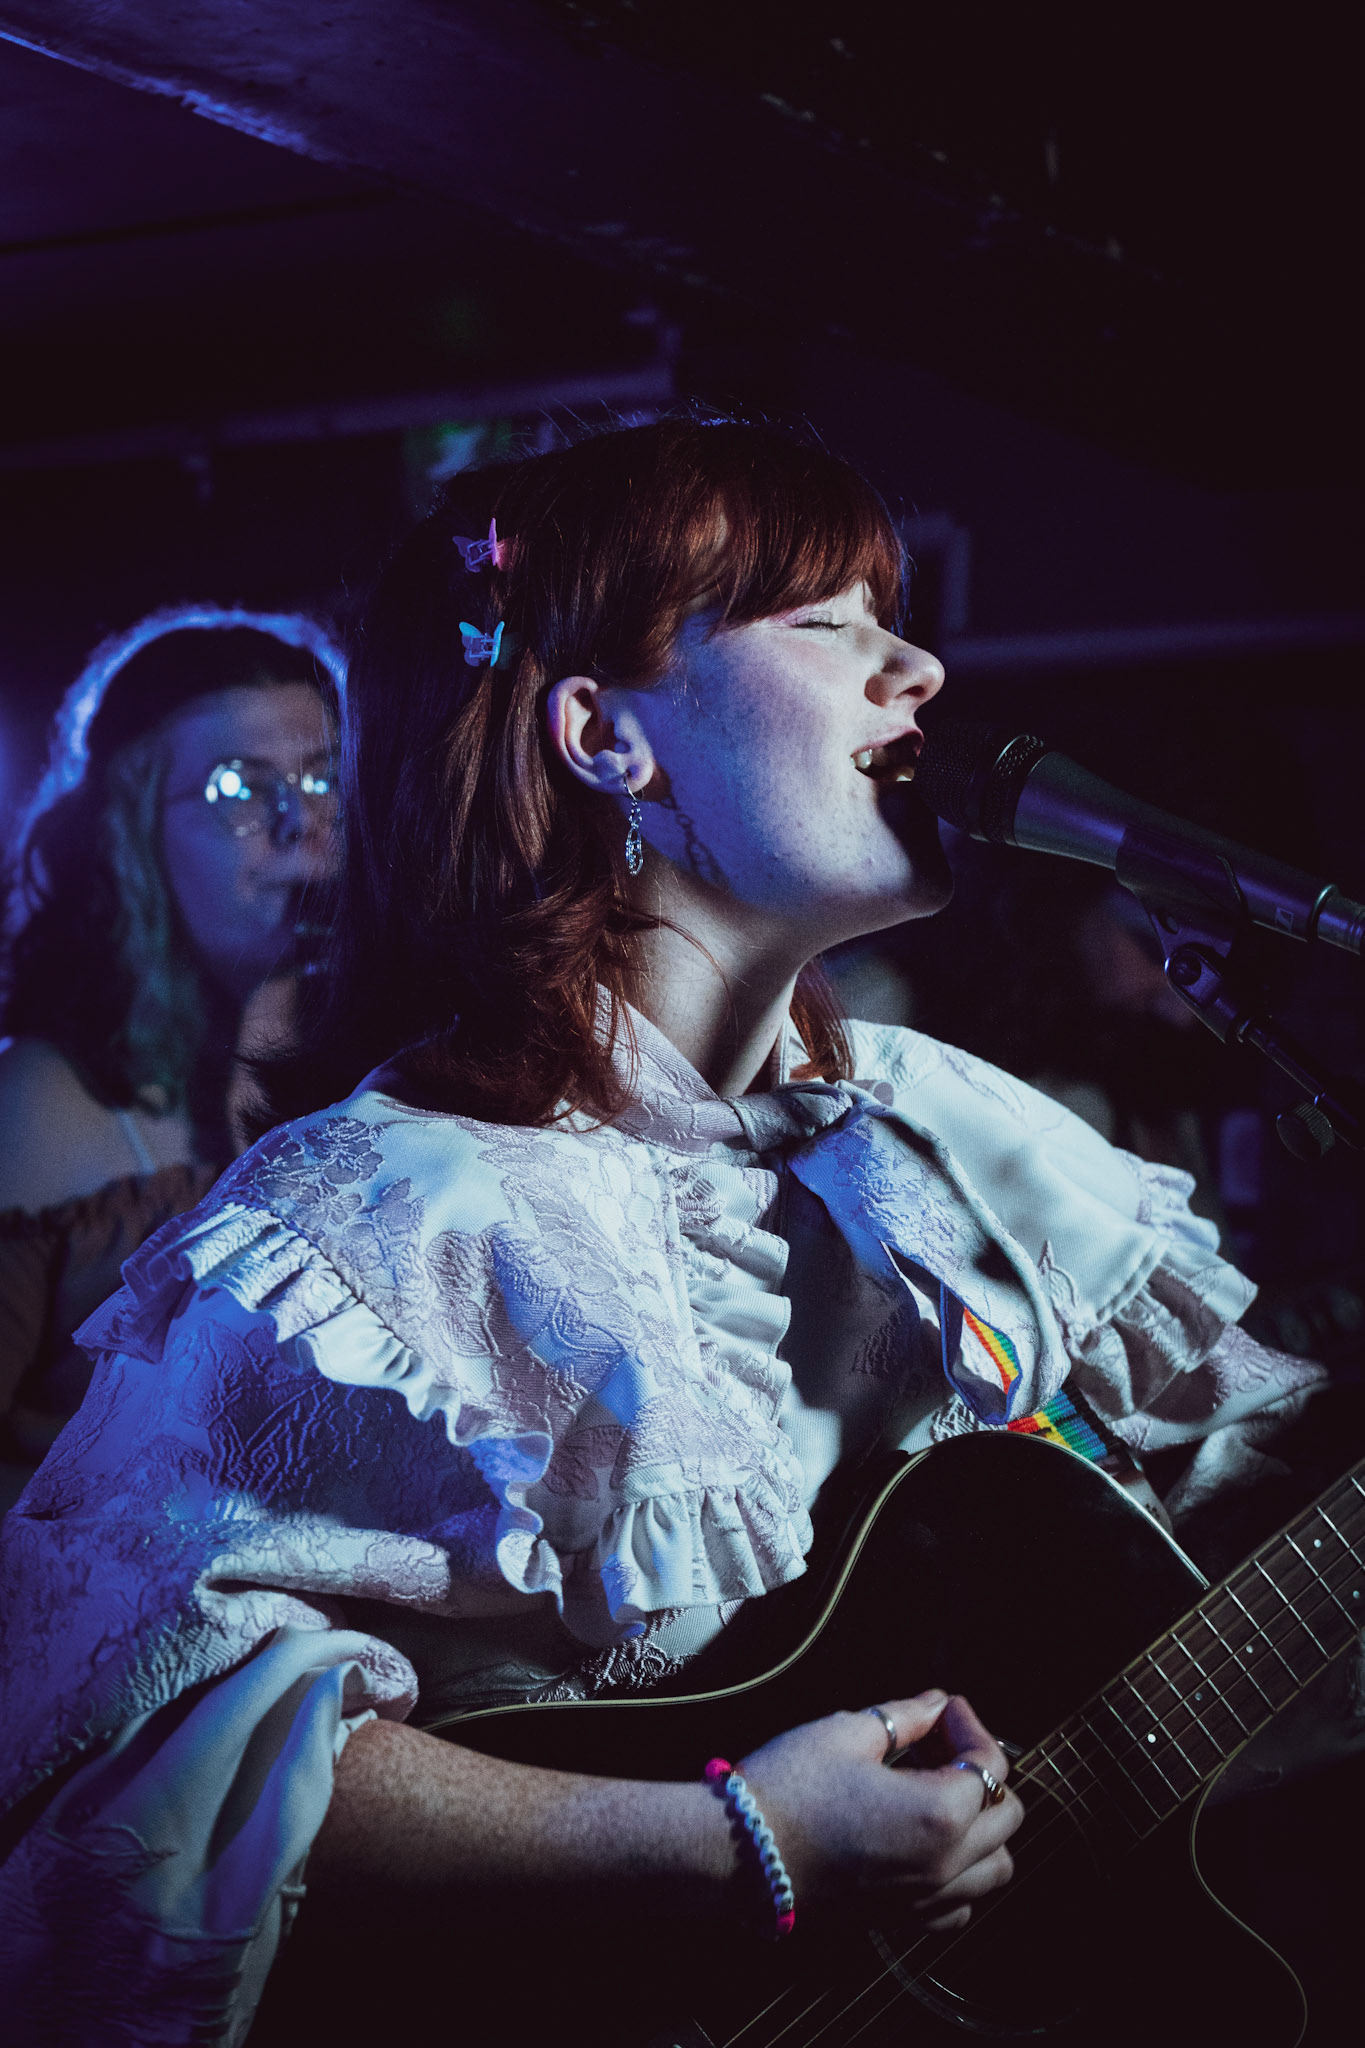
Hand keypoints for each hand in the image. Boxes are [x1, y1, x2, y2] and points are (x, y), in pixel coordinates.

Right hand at [739, 1689, 1020, 1932]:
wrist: (736, 1855)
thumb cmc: (788, 1787)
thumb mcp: (846, 1733)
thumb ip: (904, 1717)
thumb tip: (936, 1705)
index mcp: (938, 1814)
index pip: (989, 1765)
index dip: (969, 1726)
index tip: (943, 1708)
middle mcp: (944, 1866)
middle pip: (1007, 1819)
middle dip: (983, 1773)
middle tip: (940, 1745)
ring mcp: (923, 1901)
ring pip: (994, 1870)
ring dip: (983, 1828)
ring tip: (940, 1794)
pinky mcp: (899, 1921)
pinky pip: (958, 1907)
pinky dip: (960, 1876)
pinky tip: (925, 1844)